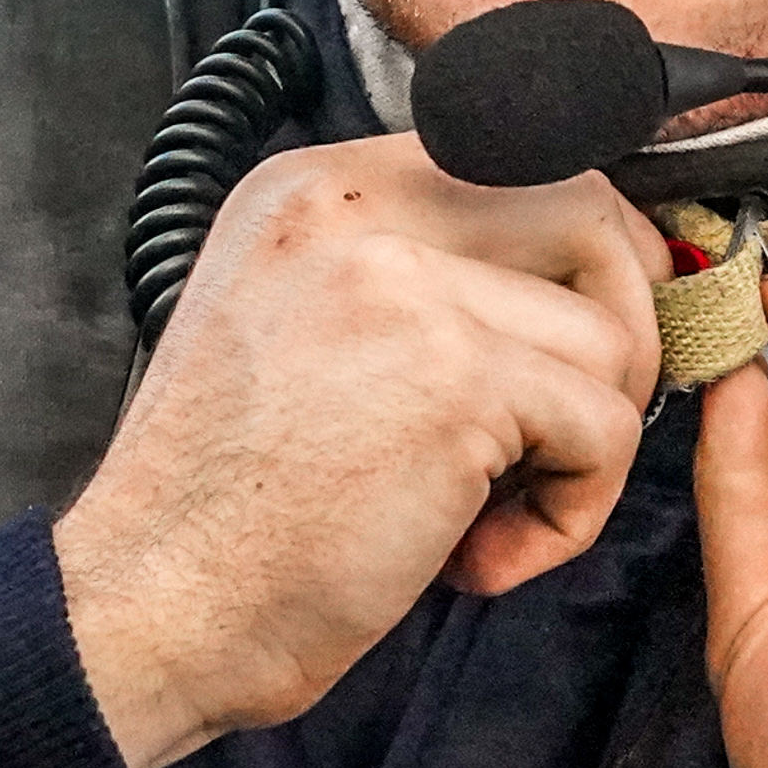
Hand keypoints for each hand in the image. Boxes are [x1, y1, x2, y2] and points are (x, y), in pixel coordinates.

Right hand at [58, 138, 666, 767]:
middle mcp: (358, 211)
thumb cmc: (226, 510)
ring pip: (608, 336)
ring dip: (582, 447)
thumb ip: (408, 281)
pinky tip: (474, 557)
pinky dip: (571, 514)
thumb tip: (577, 274)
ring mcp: (407, 288)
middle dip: (618, 328)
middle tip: (568, 431)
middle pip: (583, 212)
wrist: (149, 609)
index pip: (514, 159)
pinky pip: (607, 429)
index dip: (578, 253)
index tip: (576, 340)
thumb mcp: (292, 329)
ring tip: (489, 515)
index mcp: (315, 189)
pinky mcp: (455, 381)